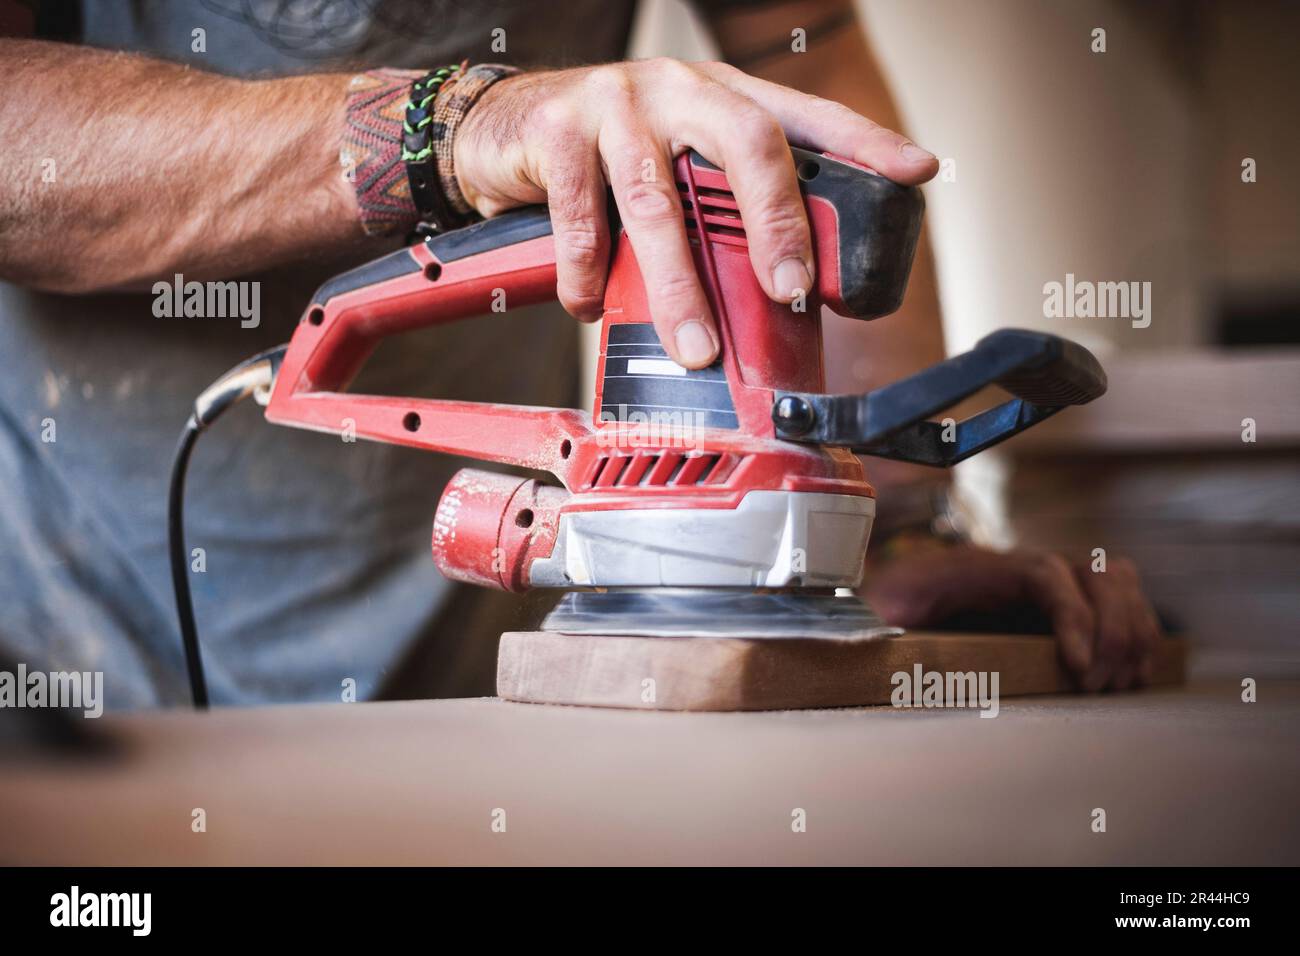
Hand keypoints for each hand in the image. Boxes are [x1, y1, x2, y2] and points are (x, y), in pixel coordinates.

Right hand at [453, 59, 938, 366]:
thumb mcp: (675, 171)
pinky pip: (583, 215)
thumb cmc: (604, 158)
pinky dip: (588, 274)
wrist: (500, 124)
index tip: (915, 175)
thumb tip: (774, 300)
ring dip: (680, 285)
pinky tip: (590, 307)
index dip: (865, 143)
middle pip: (745, 143)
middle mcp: (680, 90)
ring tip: (695, 347)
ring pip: (658, 199)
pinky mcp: (559, 129)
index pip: (806, 116)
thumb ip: (719, 214)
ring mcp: (619, 103)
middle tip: (791, 293)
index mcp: (722, 99)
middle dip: (776, 223)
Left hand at [863, 545, 1164, 690]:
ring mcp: (1047, 575)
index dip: (1073, 616)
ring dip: (1131, 630)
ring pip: (1116, 579)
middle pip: (1095, 572)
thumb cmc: (887, 606)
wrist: (887, 592)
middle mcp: (1020, 563)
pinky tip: (1133, 672)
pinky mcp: (1063, 596)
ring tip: (1120, 683)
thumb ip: (890, 618)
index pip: (1044, 573)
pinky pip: (1120, 595)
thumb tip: (888, 637)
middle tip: (1098, 685)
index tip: (1079, 667)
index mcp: (978, 565)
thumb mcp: (881, 610)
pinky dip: (1137, 629)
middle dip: (1112, 630)